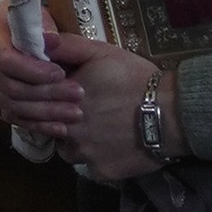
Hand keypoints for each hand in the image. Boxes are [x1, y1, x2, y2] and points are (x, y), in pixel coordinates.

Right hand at [0, 0, 78, 142]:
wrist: (9, 29)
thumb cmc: (26, 20)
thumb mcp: (35, 13)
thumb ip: (44, 25)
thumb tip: (52, 40)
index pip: (5, 59)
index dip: (34, 70)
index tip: (61, 73)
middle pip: (10, 87)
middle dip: (47, 94)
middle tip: (77, 94)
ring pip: (12, 106)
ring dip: (46, 113)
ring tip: (74, 113)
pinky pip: (12, 117)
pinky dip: (38, 124)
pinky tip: (60, 128)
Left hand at [47, 30, 181, 180]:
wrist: (171, 113)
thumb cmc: (135, 78)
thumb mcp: (102, 53)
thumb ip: (68, 46)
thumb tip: (40, 40)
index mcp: (64, 98)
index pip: (40, 98)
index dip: (50, 94)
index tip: (61, 93)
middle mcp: (69, 128)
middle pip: (51, 125)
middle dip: (59, 118)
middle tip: (79, 112)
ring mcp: (85, 153)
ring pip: (67, 149)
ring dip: (75, 140)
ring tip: (93, 129)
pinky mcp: (102, 171)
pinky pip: (89, 165)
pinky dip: (95, 157)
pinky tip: (108, 145)